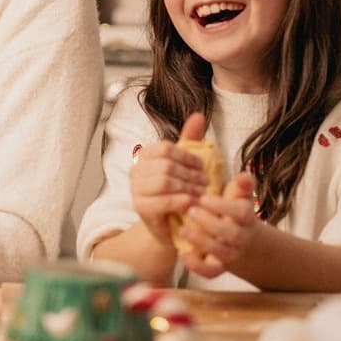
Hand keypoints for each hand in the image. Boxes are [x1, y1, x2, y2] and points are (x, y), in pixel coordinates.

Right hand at [127, 112, 210, 251]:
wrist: (174, 226)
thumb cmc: (181, 192)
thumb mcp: (187, 164)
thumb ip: (190, 140)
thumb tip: (198, 115)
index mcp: (145, 157)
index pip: (165, 148)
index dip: (187, 156)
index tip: (201, 167)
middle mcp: (135, 172)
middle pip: (165, 164)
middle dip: (189, 174)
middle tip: (205, 183)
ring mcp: (135, 191)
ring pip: (163, 181)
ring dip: (187, 187)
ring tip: (202, 194)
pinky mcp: (141, 209)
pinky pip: (162, 200)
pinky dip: (182, 201)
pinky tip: (193, 203)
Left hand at [175, 171, 258, 277]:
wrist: (243, 242)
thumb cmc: (234, 213)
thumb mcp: (238, 198)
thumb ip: (241, 186)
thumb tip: (245, 175)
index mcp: (247, 218)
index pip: (241, 212)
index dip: (224, 206)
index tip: (204, 198)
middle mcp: (242, 237)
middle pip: (232, 234)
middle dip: (211, 223)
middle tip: (191, 211)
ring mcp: (232, 254)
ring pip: (221, 252)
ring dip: (201, 241)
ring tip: (182, 230)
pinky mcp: (220, 267)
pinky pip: (211, 272)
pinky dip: (197, 266)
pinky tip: (182, 254)